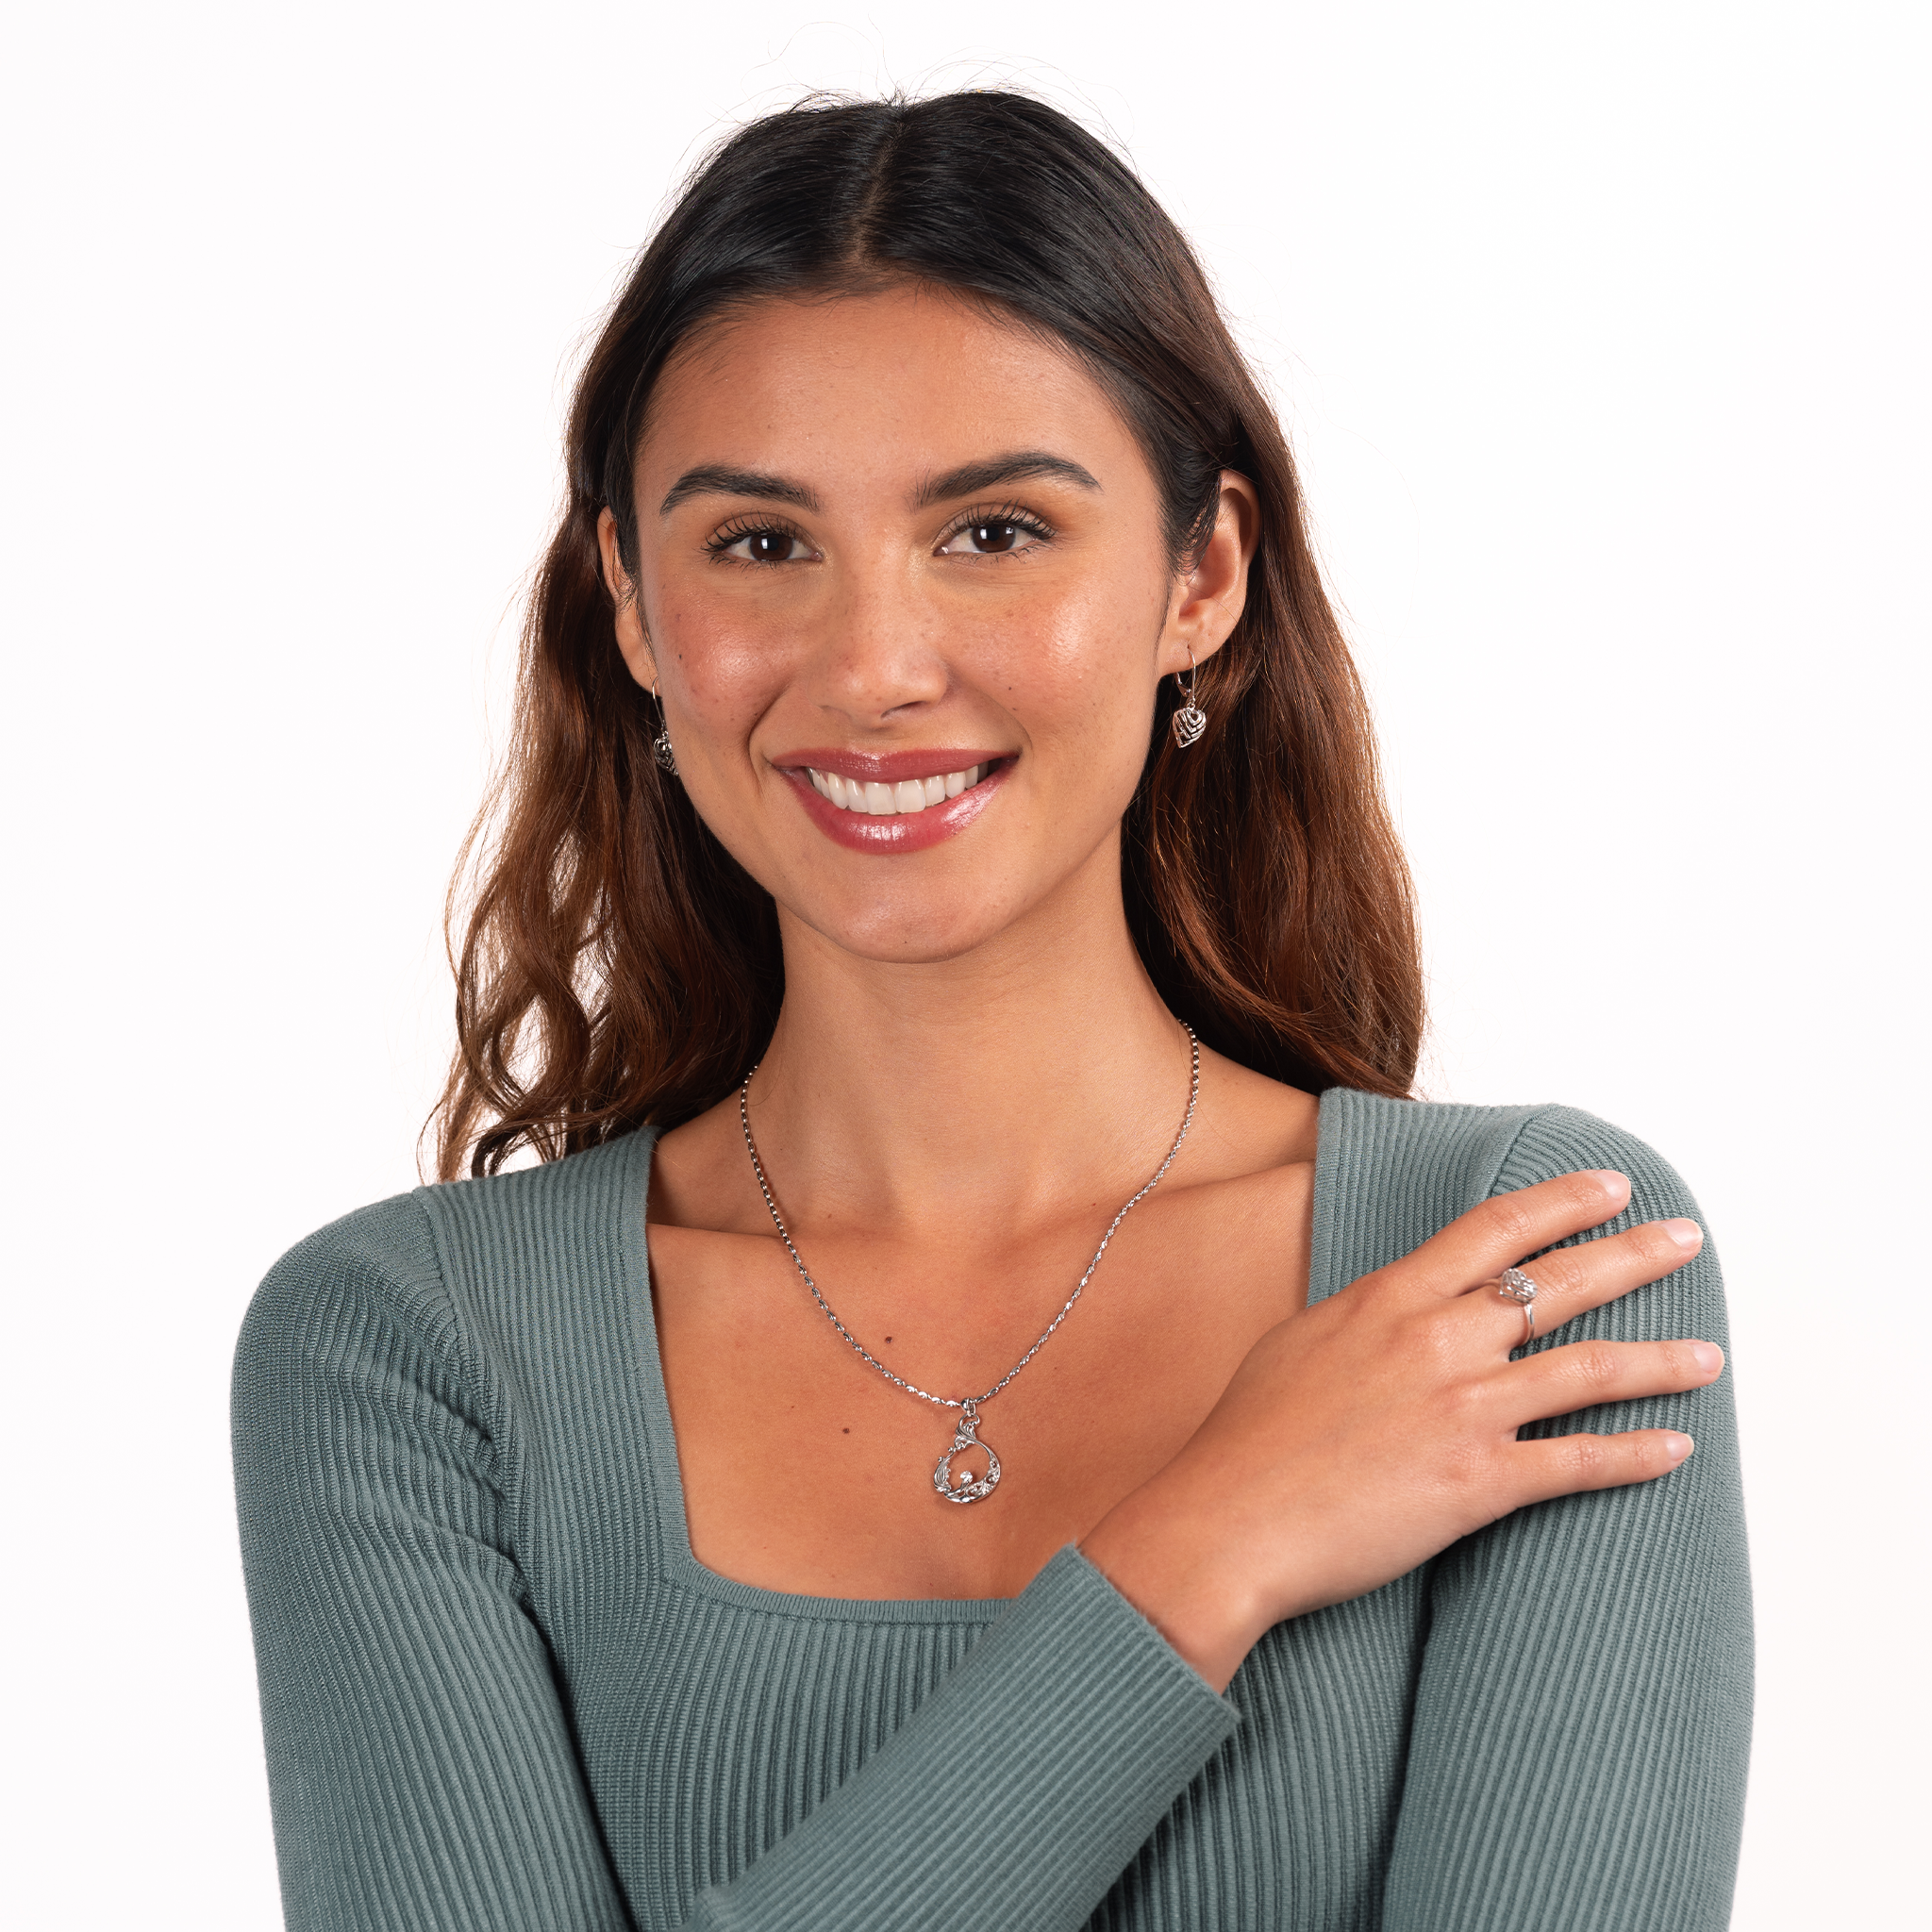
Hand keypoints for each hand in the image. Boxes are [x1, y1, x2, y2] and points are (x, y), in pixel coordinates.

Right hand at [1079, 1168, 1722, 1691]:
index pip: (1494, 1230)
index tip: (1609, 1187)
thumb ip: (1359, 1316)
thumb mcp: (1298, 1342)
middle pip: (1557, 1282)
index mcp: (1389, 1298)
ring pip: (1586, 1369)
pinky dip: (1634, 1454)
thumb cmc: (1247, 1438)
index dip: (1560, 1202)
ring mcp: (1461, 1408)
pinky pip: (1575, 1462)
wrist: (1229, 1518)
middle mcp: (1435, 1340)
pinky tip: (1676, 1448)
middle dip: (1632, 1255)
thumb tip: (1390, 1303)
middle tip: (1685, 1239)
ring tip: (1709, 1356)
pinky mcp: (1477, 1483)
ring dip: (1659, 1361)